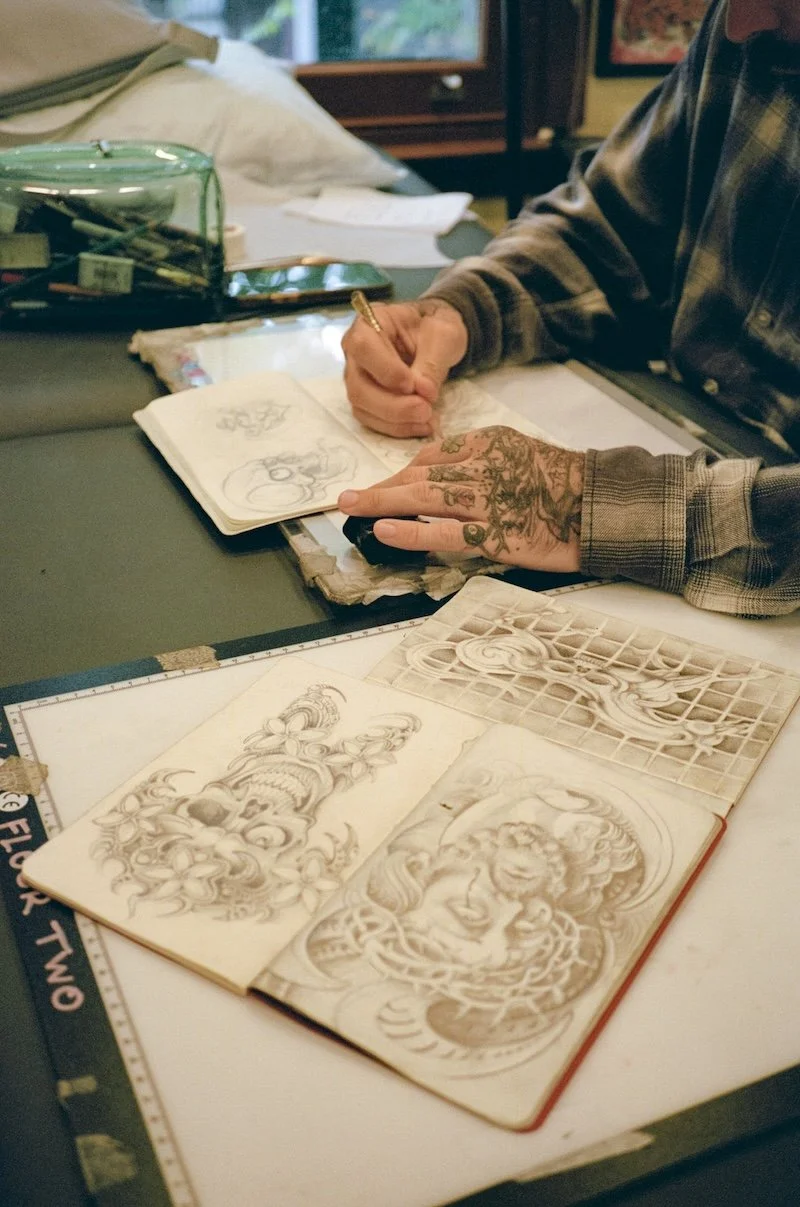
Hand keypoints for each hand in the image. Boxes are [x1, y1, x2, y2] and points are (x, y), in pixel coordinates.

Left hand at [338, 426, 584, 572]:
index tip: (382, 488)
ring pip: (423, 498)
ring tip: (351, 509)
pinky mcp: (494, 533)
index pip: (432, 456)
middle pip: (419, 475)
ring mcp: (487, 500)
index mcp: (489, 443)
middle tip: (346, 498)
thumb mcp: (520, 454)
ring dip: (381, 503)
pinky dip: (409, 531)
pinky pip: (443, 531)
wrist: (603, 507)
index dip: (401, 474)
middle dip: (380, 487)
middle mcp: (483, 467)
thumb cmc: (564, 485)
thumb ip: (480, 460)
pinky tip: (383, 529)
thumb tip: (437, 472)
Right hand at [342, 298, 467, 437]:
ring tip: (429, 420)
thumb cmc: (435, 328)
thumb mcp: (443, 335)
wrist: (435, 338)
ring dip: (396, 421)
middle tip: (426, 410)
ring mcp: (358, 378)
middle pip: (359, 387)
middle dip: (393, 405)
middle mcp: (355, 352)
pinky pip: (373, 420)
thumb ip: (431, 362)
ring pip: (363, 408)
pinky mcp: (366, 400)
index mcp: (370, 323)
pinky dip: (398, 428)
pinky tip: (422, 426)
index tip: (414, 385)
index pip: (364, 348)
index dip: (386, 371)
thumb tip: (423, 393)